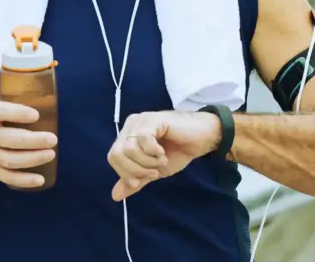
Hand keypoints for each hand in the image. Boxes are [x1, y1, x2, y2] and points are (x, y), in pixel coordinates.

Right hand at [0, 101, 57, 188]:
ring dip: (33, 159)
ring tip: (50, 154)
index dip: (18, 114)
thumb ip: (3, 110)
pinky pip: (6, 177)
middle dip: (33, 140)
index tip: (36, 115)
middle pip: (9, 139)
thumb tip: (38, 113)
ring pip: (10, 160)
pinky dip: (23, 180)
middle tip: (52, 139)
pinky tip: (39, 179)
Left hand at [107, 111, 221, 201]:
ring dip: (147, 162)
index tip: (144, 179)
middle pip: (117, 154)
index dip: (125, 173)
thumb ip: (135, 180)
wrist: (201, 140)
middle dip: (136, 170)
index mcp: (127, 135)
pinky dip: (154, 152)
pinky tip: (163, 153)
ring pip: (129, 149)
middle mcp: (131, 125)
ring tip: (161, 161)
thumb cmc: (178, 151)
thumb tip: (115, 196)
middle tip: (154, 172)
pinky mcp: (154, 119)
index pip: (113, 157)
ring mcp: (141, 120)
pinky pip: (144, 139)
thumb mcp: (153, 171)